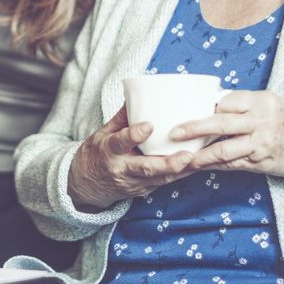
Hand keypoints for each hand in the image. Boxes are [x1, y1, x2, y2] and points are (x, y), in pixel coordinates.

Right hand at [67, 107, 192, 211]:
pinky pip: (164, 183)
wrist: (85, 185)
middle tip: (186, 155)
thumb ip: (121, 117)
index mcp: (109, 151)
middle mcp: (121, 169)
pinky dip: (180, 175)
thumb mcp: (102, 133)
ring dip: (180, 171)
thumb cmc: (96, 154)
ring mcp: (134, 183)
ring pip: (160, 179)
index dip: (134, 135)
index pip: (120, 142)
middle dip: (168, 163)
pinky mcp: (143, 190)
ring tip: (198, 161)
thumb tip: (135, 93)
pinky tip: (195, 166)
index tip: (149, 126)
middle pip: (146, 168)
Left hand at [172, 91, 283, 200]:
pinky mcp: (260, 162)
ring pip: (222, 149)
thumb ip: (248, 103)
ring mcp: (261, 144)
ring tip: (182, 155)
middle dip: (193, 128)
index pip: (227, 101)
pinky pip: (231, 164)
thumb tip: (216, 103)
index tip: (193, 111)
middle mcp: (262, 121)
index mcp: (264, 101)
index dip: (209, 108)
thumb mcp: (276, 104)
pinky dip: (213, 165)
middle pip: (219, 123)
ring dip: (199, 153)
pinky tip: (200, 165)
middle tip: (174, 132)